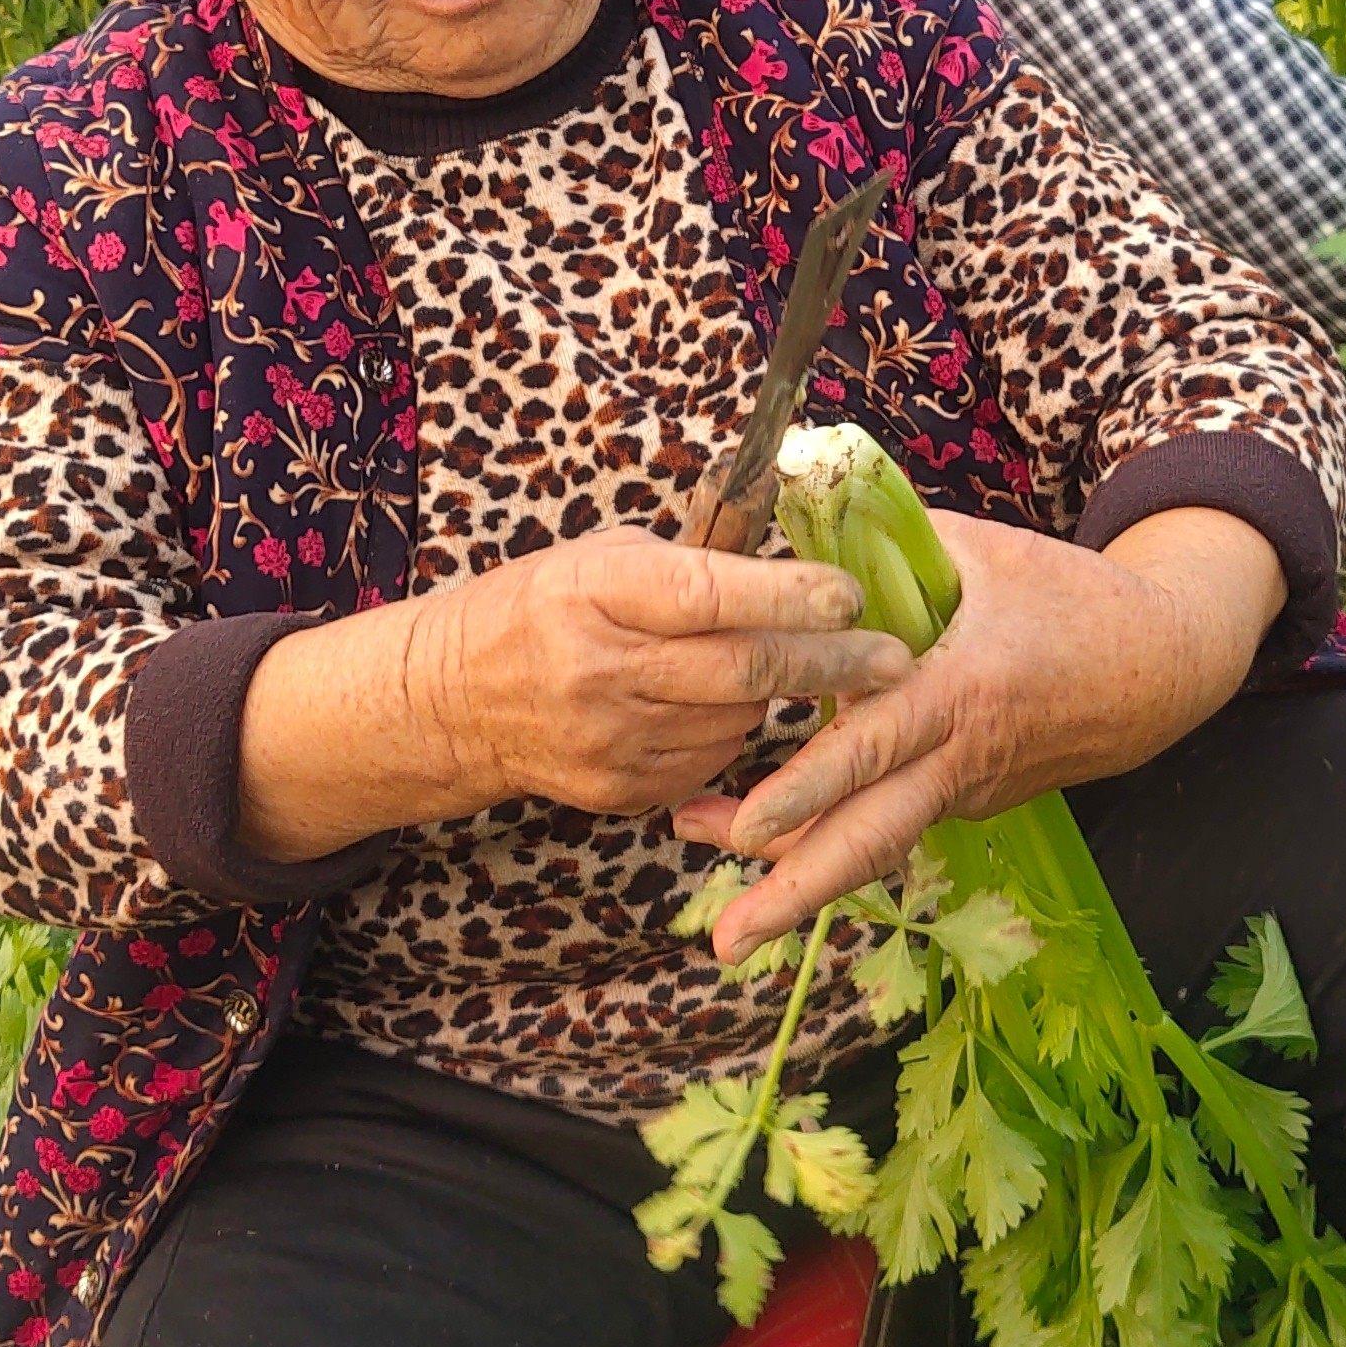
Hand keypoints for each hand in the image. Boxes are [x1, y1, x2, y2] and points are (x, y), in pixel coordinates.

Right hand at [235, 529, 909, 864]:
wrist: (451, 701)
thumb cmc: (539, 607)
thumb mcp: (599, 559)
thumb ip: (689, 565)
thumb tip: (794, 555)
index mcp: (599, 593)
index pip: (713, 597)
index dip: (791, 597)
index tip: (853, 594)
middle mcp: (603, 670)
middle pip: (745, 673)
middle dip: (832, 665)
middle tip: (894, 658)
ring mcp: (611, 740)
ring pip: (739, 722)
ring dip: (779, 697)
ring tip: (794, 669)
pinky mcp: (621, 791)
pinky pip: (711, 763)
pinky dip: (733, 733)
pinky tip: (719, 707)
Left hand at [676, 505, 1280, 958]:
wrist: (1161, 667)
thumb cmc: (1072, 597)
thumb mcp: (985, 551)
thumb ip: (893, 542)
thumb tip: (806, 523)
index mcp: (961, 692)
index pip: (873, 748)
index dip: (806, 787)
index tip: (744, 825)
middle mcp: (961, 758)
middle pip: (871, 841)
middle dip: (796, 897)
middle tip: (726, 946)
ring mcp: (967, 790)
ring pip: (876, 843)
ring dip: (800, 881)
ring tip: (728, 921)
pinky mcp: (970, 801)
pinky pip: (896, 819)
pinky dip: (838, 835)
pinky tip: (777, 838)